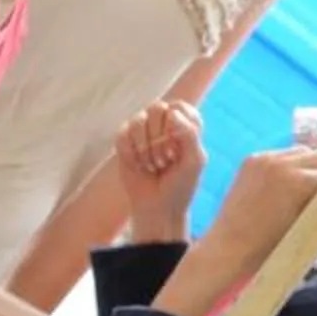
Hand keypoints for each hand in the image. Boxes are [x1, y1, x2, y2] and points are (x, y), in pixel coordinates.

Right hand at [113, 100, 204, 241]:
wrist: (158, 208)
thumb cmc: (181, 186)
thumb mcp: (194, 162)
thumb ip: (190, 134)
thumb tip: (171, 113)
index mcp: (186, 125)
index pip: (179, 107)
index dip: (177, 125)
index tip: (179, 148)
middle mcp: (163, 124)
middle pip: (156, 107)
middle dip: (159, 137)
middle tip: (165, 160)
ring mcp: (143, 131)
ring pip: (137, 120)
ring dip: (145, 148)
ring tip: (153, 166)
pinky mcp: (125, 142)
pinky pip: (122, 135)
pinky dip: (131, 154)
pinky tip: (139, 166)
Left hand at [202, 144, 316, 269]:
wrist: (228, 248)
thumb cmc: (272, 248)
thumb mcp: (309, 226)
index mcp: (300, 183)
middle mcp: (283, 164)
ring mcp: (265, 159)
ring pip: (301, 151)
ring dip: (304, 167)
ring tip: (297, 191)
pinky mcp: (251, 160)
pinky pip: (280, 155)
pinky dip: (284, 167)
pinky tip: (277, 189)